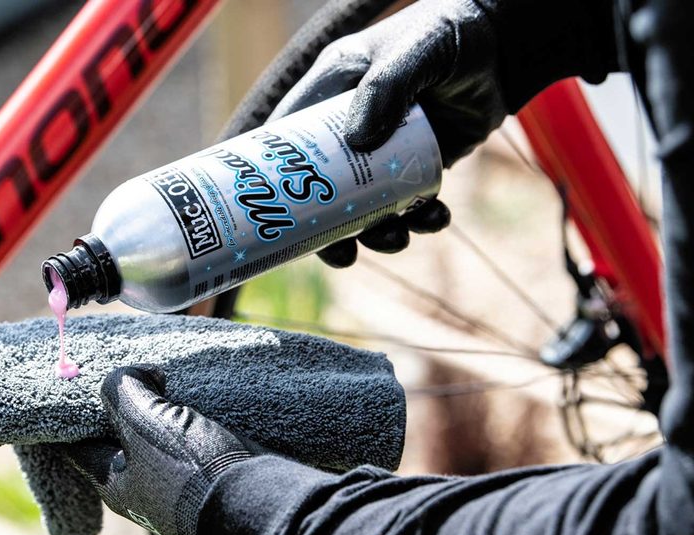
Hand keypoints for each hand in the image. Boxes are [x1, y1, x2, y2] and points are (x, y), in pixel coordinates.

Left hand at [63, 365, 262, 534]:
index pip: (78, 446)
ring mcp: (181, 488)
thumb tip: (133, 374)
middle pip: (123, 440)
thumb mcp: (145, 421)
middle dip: (128, 406)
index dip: (75, 415)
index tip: (79, 384)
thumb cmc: (193, 472)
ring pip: (162, 440)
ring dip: (166, 411)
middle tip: (137, 371)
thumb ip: (123, 389)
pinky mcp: (214, 480)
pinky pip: (195, 444)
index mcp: (116, 484)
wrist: (263, 507)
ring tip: (170, 378)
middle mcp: (144, 490)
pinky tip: (202, 399)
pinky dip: (194, 421)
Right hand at [271, 0, 617, 267]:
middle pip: (320, 188)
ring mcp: (380, 151)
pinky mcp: (414, 166)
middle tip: (344, 254)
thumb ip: (385, 87)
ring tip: (398, 237)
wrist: (503, 46)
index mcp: (329, 94)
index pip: (286, 142)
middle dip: (329, 228)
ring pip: (363, 206)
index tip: (278, 218)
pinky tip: (435, 217)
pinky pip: (405, 203)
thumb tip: (357, 142)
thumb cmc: (444, 35)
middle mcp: (348, 128)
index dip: (275, 182)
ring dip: (377, 231)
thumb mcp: (411, 53)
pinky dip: (417, 219)